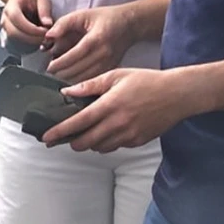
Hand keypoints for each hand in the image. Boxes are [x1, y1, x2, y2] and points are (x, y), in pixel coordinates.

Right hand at [0, 0, 53, 47]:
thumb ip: (44, 10)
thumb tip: (47, 24)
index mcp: (12, 6)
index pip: (17, 19)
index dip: (31, 28)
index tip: (45, 31)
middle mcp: (5, 18)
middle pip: (14, 33)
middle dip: (32, 38)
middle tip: (46, 37)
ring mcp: (4, 28)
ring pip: (14, 41)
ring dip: (30, 43)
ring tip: (43, 39)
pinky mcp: (7, 35)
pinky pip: (14, 45)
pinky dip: (27, 46)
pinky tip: (36, 41)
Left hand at [43, 4, 135, 82]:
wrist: (129, 24)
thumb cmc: (105, 18)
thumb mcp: (83, 14)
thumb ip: (63, 23)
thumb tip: (48, 35)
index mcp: (97, 38)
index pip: (74, 55)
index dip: (60, 63)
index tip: (48, 66)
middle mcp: (104, 53)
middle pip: (79, 70)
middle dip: (61, 73)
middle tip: (49, 72)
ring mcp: (110, 63)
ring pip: (85, 78)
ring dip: (69, 79)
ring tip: (58, 75)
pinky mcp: (111, 69)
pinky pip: (93, 80)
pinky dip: (80, 81)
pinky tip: (71, 77)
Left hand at [43, 65, 200, 152]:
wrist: (177, 94)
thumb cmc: (147, 81)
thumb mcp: (116, 75)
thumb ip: (90, 85)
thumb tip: (67, 92)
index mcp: (109, 105)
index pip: (78, 123)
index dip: (59, 132)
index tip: (46, 137)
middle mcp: (117, 124)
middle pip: (85, 142)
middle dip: (72, 142)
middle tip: (64, 137)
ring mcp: (129, 135)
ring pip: (99, 148)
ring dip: (89, 143)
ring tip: (87, 133)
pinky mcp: (137, 141)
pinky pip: (115, 147)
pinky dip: (107, 143)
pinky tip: (108, 132)